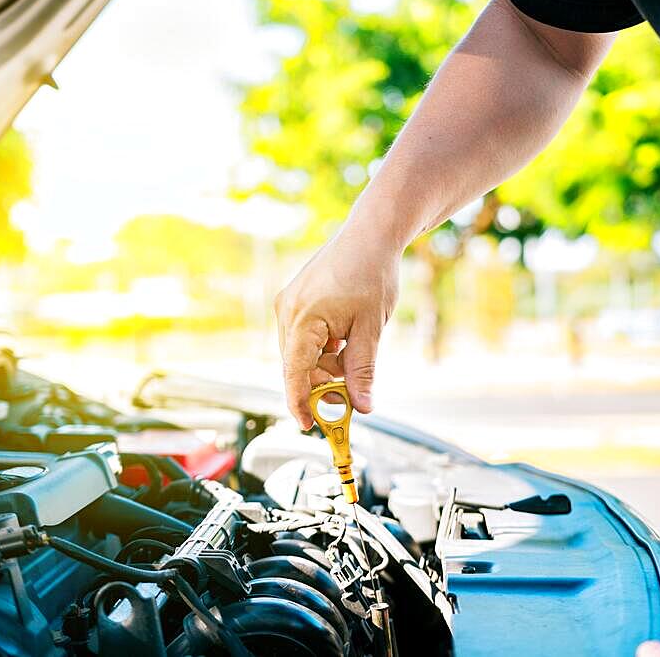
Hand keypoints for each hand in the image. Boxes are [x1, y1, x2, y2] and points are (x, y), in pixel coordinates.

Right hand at [275, 222, 399, 429]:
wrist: (370, 233)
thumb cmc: (371, 273)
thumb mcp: (371, 328)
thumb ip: (362, 370)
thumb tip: (362, 407)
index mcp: (303, 319)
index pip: (294, 374)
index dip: (300, 404)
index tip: (309, 426)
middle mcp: (288, 312)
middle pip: (297, 366)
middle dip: (321, 385)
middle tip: (350, 398)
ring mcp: (289, 305)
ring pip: (302, 353)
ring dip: (324, 366)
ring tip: (355, 359)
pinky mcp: (296, 300)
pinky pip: (304, 337)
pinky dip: (322, 349)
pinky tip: (345, 342)